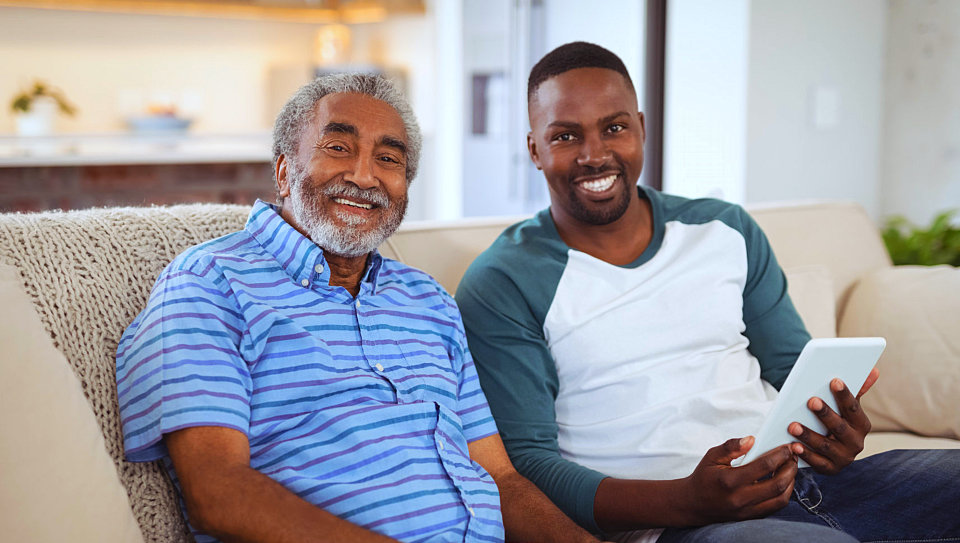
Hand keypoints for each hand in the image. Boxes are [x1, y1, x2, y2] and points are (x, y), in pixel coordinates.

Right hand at [682, 437, 797, 524]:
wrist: (693, 503)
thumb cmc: (703, 477)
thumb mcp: (712, 456)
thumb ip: (731, 447)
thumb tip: (751, 439)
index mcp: (730, 480)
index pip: (764, 466)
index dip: (780, 455)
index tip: (787, 448)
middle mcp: (740, 498)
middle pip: (777, 484)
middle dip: (790, 469)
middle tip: (793, 457)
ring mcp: (746, 510)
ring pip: (780, 499)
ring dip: (790, 483)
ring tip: (790, 469)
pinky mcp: (750, 516)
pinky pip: (774, 507)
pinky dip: (783, 494)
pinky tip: (782, 482)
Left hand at [789, 368, 878, 474]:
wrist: (831, 452)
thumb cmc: (837, 422)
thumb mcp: (846, 408)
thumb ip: (856, 390)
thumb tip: (874, 370)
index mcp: (862, 425)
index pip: (853, 408)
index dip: (844, 395)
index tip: (834, 380)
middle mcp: (856, 443)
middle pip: (839, 427)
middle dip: (825, 414)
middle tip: (811, 400)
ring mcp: (843, 458)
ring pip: (825, 446)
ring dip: (809, 435)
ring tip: (792, 425)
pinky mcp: (829, 469)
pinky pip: (816, 463)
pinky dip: (805, 455)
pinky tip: (793, 446)